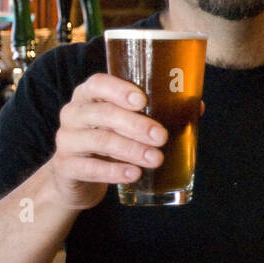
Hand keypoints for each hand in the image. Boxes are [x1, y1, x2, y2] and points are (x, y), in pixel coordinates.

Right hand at [47, 73, 203, 210]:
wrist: (77, 178)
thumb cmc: (110, 140)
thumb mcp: (126, 124)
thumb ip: (157, 112)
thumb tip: (198, 106)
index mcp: (89, 95)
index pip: (98, 84)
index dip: (119, 90)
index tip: (143, 101)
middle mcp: (73, 113)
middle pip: (103, 113)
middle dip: (136, 125)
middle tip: (162, 137)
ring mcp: (66, 140)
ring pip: (100, 140)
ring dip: (132, 150)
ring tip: (156, 159)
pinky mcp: (66, 167)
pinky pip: (90, 168)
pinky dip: (115, 171)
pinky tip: (134, 174)